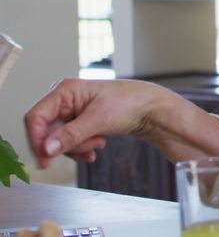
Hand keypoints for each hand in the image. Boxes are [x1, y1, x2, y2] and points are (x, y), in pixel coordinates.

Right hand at [24, 79, 218, 168]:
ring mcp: (70, 110)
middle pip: (47, 131)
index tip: (45, 159)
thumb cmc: (129, 104)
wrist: (150, 109)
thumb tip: (47, 150)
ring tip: (98, 143)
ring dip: (77, 147)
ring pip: (58, 139)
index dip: (37, 140)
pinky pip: (69, 141)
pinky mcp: (78, 121)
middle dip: (67, 144)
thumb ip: (71, 135)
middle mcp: (64, 99)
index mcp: (65, 90)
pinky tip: (97, 146)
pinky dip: (82, 147)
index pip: (36, 118)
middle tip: (89, 148)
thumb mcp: (99, 120)